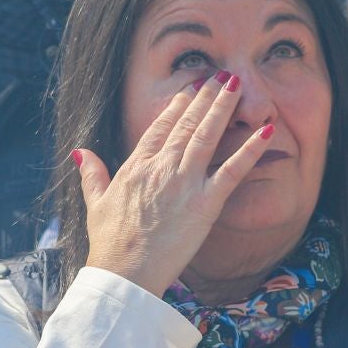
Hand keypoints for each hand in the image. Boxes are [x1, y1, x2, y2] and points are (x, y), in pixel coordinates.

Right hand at [76, 71, 272, 296]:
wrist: (125, 272)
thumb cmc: (110, 243)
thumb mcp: (96, 204)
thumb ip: (92, 174)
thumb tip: (80, 152)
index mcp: (136, 166)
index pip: (160, 127)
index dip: (177, 106)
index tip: (190, 89)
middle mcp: (162, 167)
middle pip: (187, 124)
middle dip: (205, 97)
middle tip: (221, 75)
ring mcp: (184, 183)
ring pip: (208, 136)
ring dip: (224, 107)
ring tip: (237, 83)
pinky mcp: (206, 204)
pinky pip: (233, 171)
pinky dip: (251, 149)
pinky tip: (267, 130)